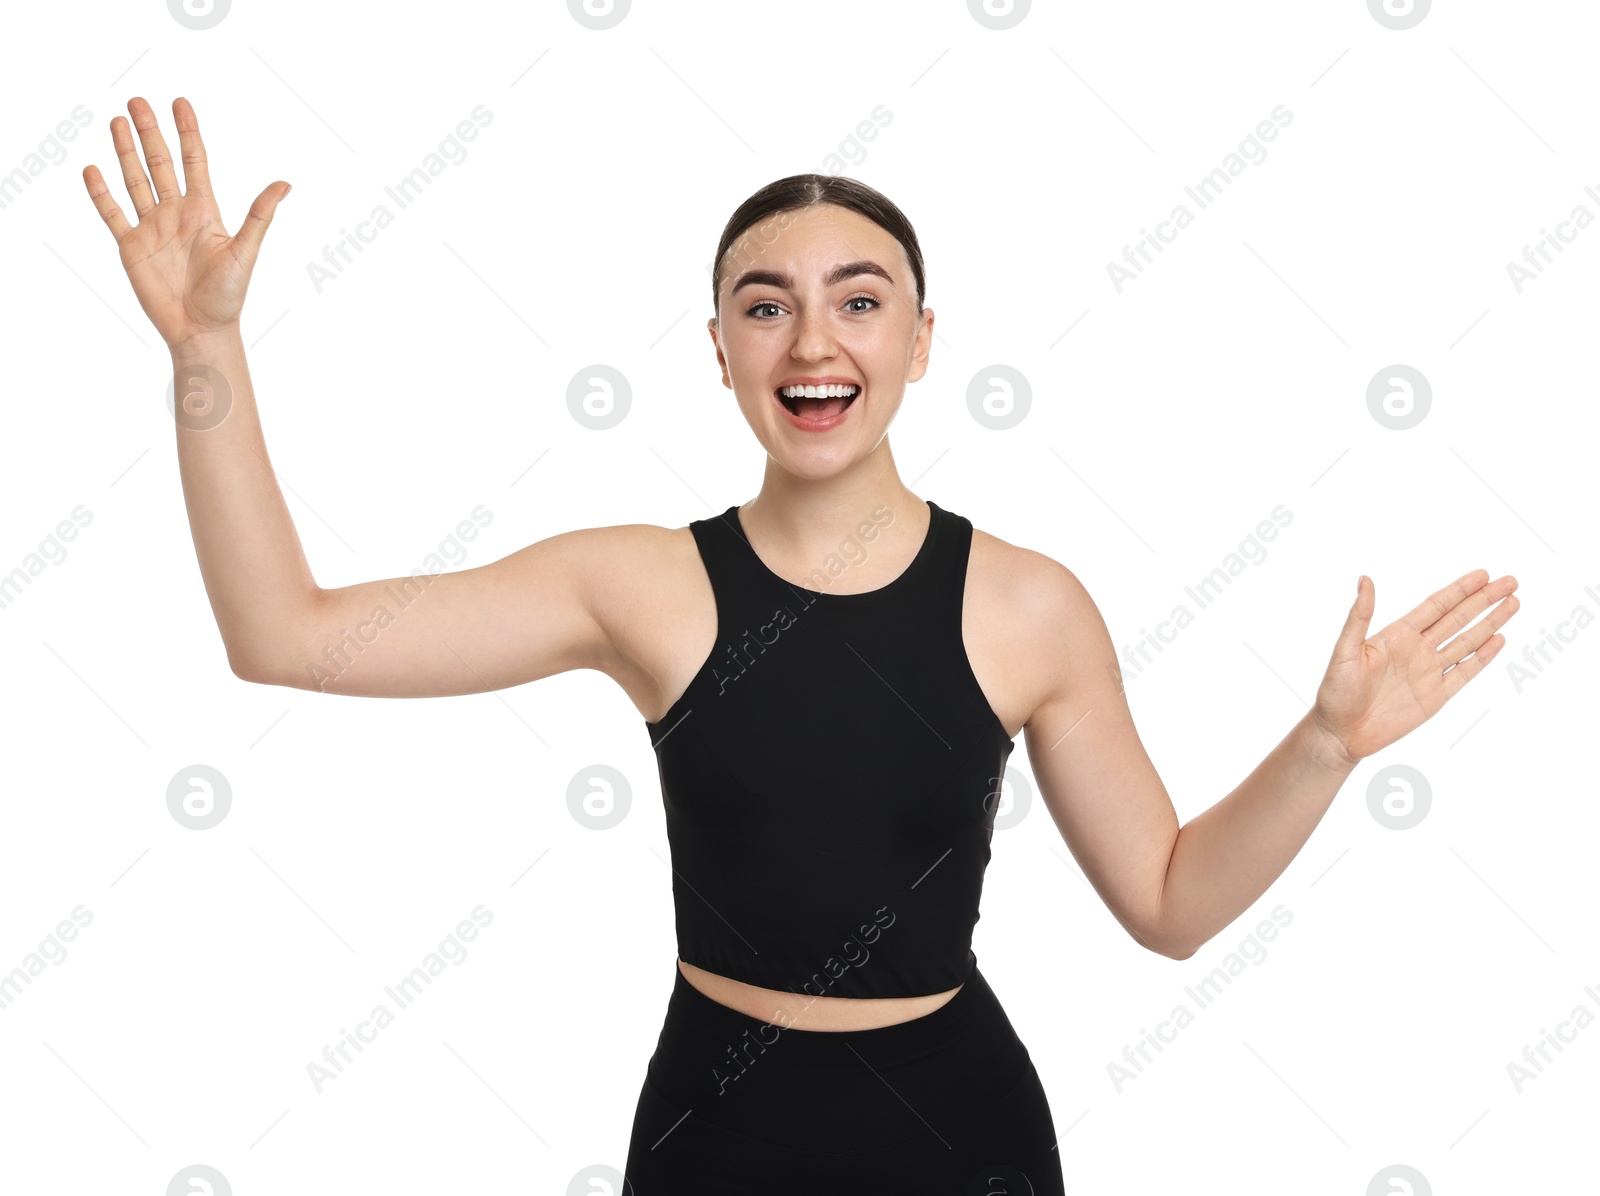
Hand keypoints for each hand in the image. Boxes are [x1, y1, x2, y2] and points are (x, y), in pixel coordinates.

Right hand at [82, 96, 290, 346]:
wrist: (201, 329)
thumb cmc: (229, 296)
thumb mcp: (246, 251)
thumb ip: (259, 215)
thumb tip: (285, 183)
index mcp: (204, 211)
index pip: (194, 162)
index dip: (187, 132)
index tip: (180, 103)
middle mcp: (176, 214)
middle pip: (159, 163)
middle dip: (149, 132)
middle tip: (137, 101)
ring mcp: (152, 228)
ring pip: (135, 181)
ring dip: (125, 152)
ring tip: (116, 121)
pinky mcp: (131, 247)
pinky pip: (112, 214)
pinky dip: (101, 193)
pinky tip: (93, 169)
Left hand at [1309, 570, 1519, 765]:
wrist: (1340, 732)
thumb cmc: (1335, 691)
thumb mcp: (1345, 650)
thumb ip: (1359, 616)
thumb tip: (1365, 579)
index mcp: (1397, 635)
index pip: (1436, 606)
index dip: (1460, 590)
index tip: (1484, 574)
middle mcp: (1416, 649)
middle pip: (1458, 619)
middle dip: (1484, 600)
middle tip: (1511, 581)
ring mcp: (1428, 672)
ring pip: (1467, 642)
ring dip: (1490, 623)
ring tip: (1513, 603)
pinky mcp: (1436, 696)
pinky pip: (1464, 673)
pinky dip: (1483, 657)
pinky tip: (1499, 640)